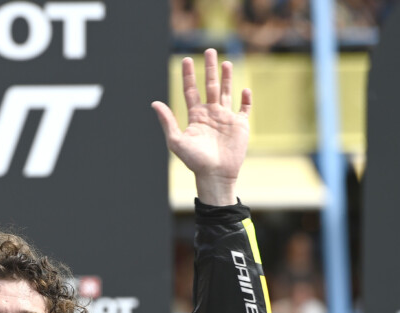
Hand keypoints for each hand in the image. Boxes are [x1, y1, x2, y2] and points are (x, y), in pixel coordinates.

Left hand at [152, 49, 250, 205]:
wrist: (215, 174)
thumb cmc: (195, 161)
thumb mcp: (176, 141)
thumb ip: (167, 121)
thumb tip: (154, 103)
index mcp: (196, 116)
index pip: (191, 91)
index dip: (188, 76)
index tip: (185, 60)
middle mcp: (210, 114)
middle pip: (210, 86)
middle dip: (209, 69)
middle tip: (209, 50)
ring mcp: (226, 119)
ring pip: (227, 92)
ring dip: (227, 78)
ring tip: (225, 62)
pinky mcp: (240, 125)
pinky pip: (244, 109)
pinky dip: (245, 99)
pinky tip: (244, 90)